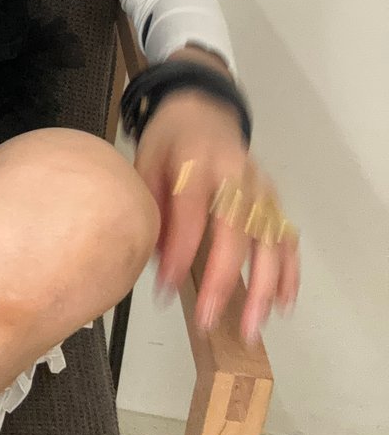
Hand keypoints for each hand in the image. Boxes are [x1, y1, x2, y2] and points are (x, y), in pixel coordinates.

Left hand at [132, 90, 299, 343]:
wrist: (202, 108)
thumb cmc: (169, 140)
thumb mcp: (145, 161)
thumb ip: (150, 206)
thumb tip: (156, 259)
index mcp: (196, 162)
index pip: (191, 212)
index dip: (180, 252)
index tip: (165, 287)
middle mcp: (234, 176)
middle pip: (236, 233)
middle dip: (224, 281)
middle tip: (208, 319)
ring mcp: (260, 189)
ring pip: (269, 242)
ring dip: (263, 288)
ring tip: (250, 326)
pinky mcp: (274, 199)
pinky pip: (287, 239)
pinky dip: (289, 272)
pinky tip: (283, 303)